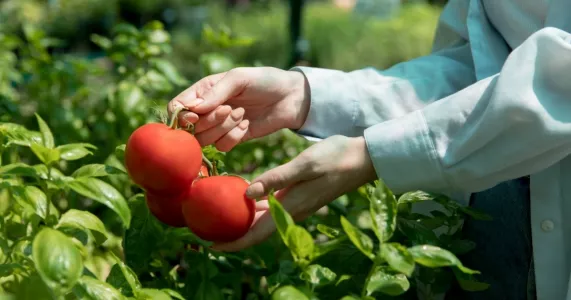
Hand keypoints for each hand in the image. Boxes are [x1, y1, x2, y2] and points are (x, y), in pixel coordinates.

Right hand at [167, 67, 309, 150]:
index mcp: (203, 90)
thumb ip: (216, 92)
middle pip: (191, 128)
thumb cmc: (264, 81)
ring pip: (206, 140)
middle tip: (232, 109)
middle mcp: (207, 110)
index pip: (177, 106)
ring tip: (242, 114)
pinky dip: (234, 138)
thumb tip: (193, 109)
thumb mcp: (239, 78)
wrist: (291, 97)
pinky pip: (222, 147)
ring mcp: (219, 126)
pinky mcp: (233, 138)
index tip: (197, 116)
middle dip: (211, 121)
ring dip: (224, 129)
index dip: (182, 115)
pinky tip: (247, 126)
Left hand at [210, 135, 377, 251]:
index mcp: (291, 206)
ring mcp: (297, 204)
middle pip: (257, 230)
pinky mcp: (300, 196)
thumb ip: (276, 179)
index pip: (257, 233)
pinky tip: (245, 197)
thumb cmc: (335, 158)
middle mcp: (292, 210)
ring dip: (243, 221)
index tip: (210, 245)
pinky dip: (255, 208)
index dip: (234, 242)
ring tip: (220, 214)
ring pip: (264, 220)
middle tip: (206, 227)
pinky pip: (272, 208)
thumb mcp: (304, 165)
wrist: (363, 158)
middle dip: (233, 233)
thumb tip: (247, 194)